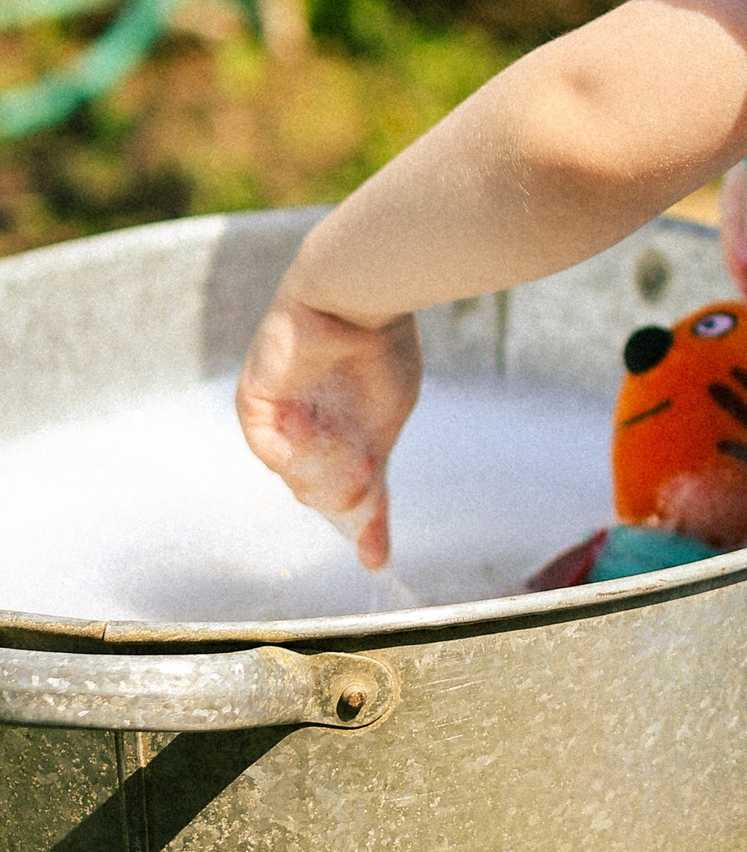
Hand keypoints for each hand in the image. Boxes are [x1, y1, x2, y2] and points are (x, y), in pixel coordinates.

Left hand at [236, 294, 423, 572]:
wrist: (358, 294)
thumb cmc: (381, 350)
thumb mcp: (387, 424)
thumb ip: (374, 480)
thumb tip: (373, 551)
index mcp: (346, 426)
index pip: (348, 484)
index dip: (364, 521)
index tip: (375, 557)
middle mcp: (311, 424)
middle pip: (319, 485)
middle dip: (346, 490)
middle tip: (366, 476)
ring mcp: (282, 413)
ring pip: (295, 472)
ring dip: (324, 472)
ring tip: (354, 452)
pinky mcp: (255, 399)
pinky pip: (266, 444)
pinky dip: (291, 453)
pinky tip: (315, 440)